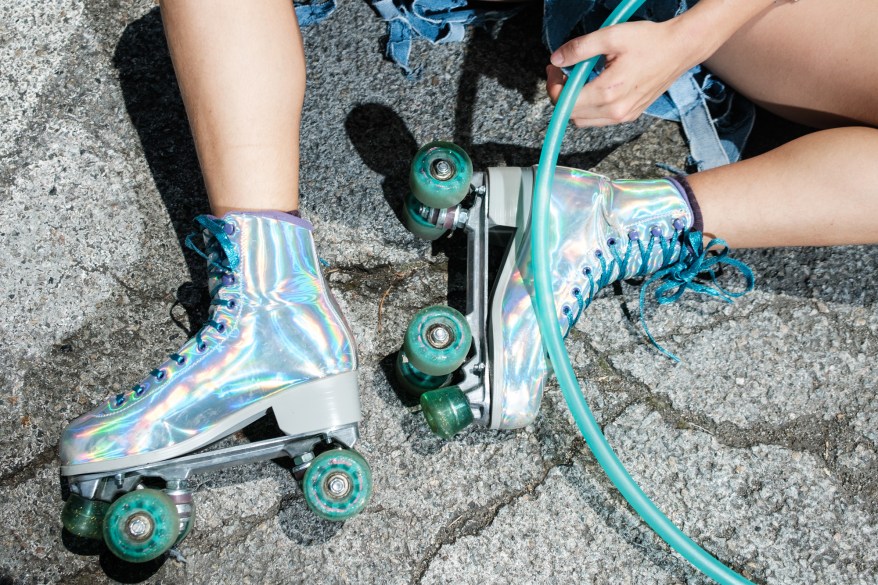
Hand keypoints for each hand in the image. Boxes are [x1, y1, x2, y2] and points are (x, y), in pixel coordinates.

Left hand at [546, 19, 706, 126]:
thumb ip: (580, 48)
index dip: (553, 85)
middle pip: (571, 115)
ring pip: (584, 120)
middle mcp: (616, 110)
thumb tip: (557, 59)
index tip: (554, 68)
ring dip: (575, 103)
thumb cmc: (650, 41)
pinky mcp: (630, 115)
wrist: (680, 48)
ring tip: (578, 78)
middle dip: (561, 94)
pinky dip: (590, 106)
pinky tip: (594, 85)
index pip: (565, 103)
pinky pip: (600, 119)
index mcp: (609, 92)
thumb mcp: (611, 36)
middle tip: (563, 71)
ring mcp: (624, 116)